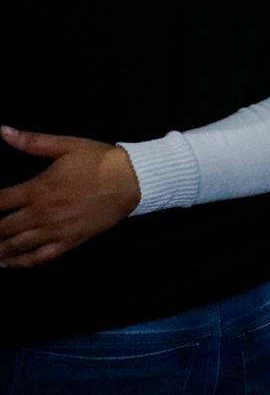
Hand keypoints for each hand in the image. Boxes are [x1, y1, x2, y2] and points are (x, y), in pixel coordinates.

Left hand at [0, 127, 141, 267]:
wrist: (132, 180)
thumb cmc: (99, 161)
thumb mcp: (66, 145)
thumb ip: (32, 141)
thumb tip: (3, 131)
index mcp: (36, 189)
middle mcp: (41, 213)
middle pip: (2, 228)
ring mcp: (55, 231)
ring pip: (16, 246)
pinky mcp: (69, 242)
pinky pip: (39, 258)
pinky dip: (20, 263)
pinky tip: (8, 263)